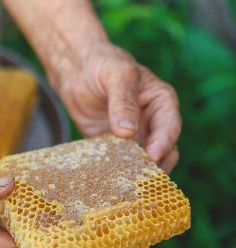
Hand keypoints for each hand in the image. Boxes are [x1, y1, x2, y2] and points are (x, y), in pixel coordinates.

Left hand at [50, 42, 180, 173]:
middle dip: (155, 165)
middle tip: (143, 178)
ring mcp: (134, 136)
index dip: (164, 143)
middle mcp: (152, 122)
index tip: (152, 156)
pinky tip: (109, 179)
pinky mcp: (115, 146)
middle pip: (163, 150)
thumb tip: (128, 132)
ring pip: (143, 160)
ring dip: (137, 172)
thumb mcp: (116, 75)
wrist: (76, 70)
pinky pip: (120, 163)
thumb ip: (123, 101)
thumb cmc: (102, 63)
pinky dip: (118, 171)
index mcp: (161, 102)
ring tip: (127, 184)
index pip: (170, 126)